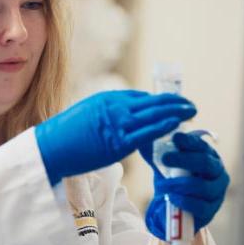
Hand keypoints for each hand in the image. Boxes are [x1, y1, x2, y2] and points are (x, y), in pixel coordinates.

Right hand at [35, 90, 196, 185]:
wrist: (51, 147)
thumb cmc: (65, 135)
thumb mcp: (87, 114)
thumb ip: (107, 114)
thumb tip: (121, 119)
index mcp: (106, 99)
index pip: (140, 97)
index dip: (158, 101)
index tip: (169, 105)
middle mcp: (115, 107)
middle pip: (152, 101)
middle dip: (173, 102)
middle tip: (189, 103)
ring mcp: (118, 124)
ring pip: (154, 114)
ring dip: (176, 111)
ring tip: (192, 110)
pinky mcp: (119, 142)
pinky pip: (148, 132)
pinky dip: (165, 125)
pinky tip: (178, 122)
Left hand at [141, 132, 229, 239]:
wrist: (174, 203)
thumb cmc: (173, 176)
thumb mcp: (165, 161)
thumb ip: (156, 148)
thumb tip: (141, 136)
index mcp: (208, 154)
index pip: (201, 145)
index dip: (188, 141)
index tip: (175, 138)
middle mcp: (217, 171)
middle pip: (205, 163)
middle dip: (183, 159)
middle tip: (164, 158)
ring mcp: (216, 191)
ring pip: (203, 186)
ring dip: (180, 184)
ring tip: (163, 184)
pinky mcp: (210, 210)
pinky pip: (200, 206)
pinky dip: (184, 201)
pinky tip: (171, 197)